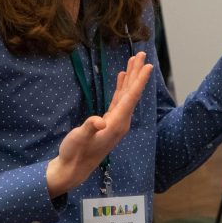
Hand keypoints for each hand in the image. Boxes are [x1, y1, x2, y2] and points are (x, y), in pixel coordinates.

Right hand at [46, 51, 153, 197]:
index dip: (139, 81)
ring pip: (126, 94)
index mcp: (117, 124)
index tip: (148, 65)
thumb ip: (89, 128)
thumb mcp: (79, 139)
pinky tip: (122, 77)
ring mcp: (116, 121)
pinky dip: (121, 87)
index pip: (131, 98)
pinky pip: (119, 100)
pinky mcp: (109, 121)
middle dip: (137, 73)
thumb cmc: (75, 153)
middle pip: (132, 92)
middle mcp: (120, 121)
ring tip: (134, 60)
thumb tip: (99, 121)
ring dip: (130, 77)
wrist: (73, 168)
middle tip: (141, 54)